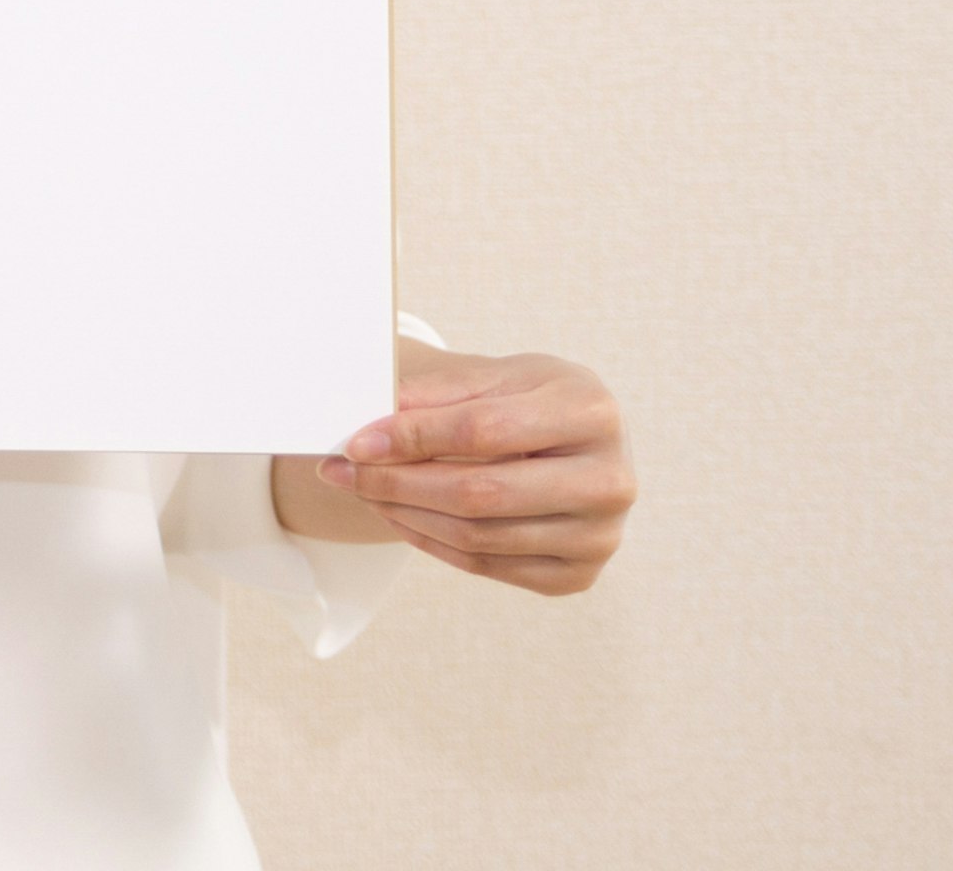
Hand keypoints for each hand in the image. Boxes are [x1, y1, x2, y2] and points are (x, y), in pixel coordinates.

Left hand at [314, 340, 634, 595]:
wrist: (571, 440)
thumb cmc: (527, 400)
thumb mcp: (490, 375)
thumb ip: (432, 395)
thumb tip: (366, 422)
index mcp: (592, 410)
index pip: (483, 431)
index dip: (411, 438)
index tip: (355, 442)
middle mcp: (611, 479)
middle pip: (481, 493)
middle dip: (397, 483)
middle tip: (341, 473)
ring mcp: (600, 535)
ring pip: (478, 536)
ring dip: (404, 514)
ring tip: (360, 490)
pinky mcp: (578, 576)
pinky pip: (486, 566)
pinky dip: (430, 542)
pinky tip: (397, 515)